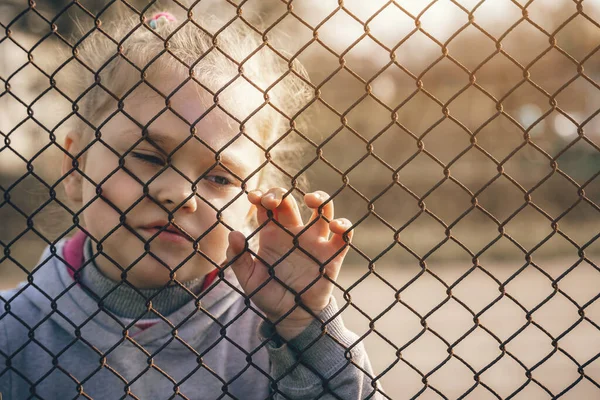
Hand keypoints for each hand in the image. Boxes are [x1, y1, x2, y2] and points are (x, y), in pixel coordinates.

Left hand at [226, 188, 353, 339]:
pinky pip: (344, 236)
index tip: (254, 197)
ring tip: (312, 200)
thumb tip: (234, 235)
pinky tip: (336, 227)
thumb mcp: (248, 280)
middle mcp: (294, 232)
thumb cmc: (267, 295)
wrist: (290, 318)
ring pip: (323, 210)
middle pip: (291, 201)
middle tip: (274, 201)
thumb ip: (238, 259)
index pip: (268, 206)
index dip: (261, 196)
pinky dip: (345, 226)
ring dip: (321, 198)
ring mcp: (315, 241)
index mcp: (272, 234)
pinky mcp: (332, 255)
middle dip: (281, 194)